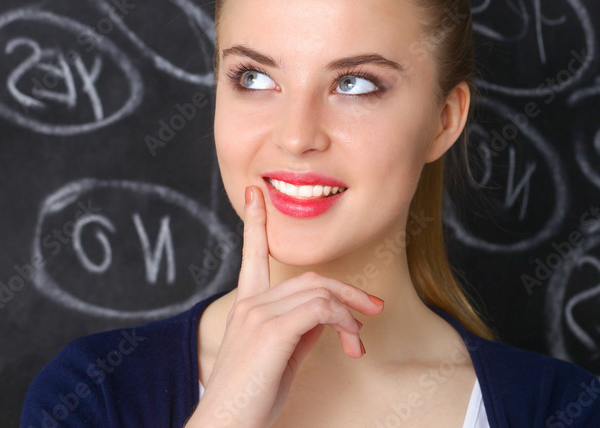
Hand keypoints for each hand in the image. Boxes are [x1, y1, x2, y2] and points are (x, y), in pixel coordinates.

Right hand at [186, 185, 384, 426]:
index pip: (252, 255)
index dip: (255, 222)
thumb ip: (299, 330)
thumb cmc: (251, 398)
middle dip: (347, 290)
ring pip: (319, 291)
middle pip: (311, 278)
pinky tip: (350, 340)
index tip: (254, 194)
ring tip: (358, 339)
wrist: (226, 425)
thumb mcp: (280, 357)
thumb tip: (327, 317)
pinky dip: (343, 321)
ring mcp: (259, 314)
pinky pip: (321, 309)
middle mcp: (251, 304)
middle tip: (374, 308)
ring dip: (350, 312)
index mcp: (247, 307)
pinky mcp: (272, 330)